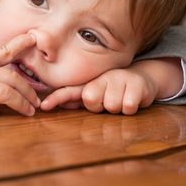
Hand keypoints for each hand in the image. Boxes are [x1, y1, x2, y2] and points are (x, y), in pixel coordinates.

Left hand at [40, 68, 156, 114]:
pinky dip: (130, 108)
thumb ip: (77, 99)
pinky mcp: (136, 86)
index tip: (43, 106)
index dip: (56, 98)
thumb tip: (57, 103)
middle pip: (91, 102)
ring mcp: (119, 79)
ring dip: (117, 108)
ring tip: (121, 98)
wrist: (141, 80)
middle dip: (100, 106)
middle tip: (108, 99)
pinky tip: (132, 98)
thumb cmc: (113, 90)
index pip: (69, 91)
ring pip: (111, 106)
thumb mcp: (95, 93)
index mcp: (89, 83)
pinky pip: (128, 107)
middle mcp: (102, 78)